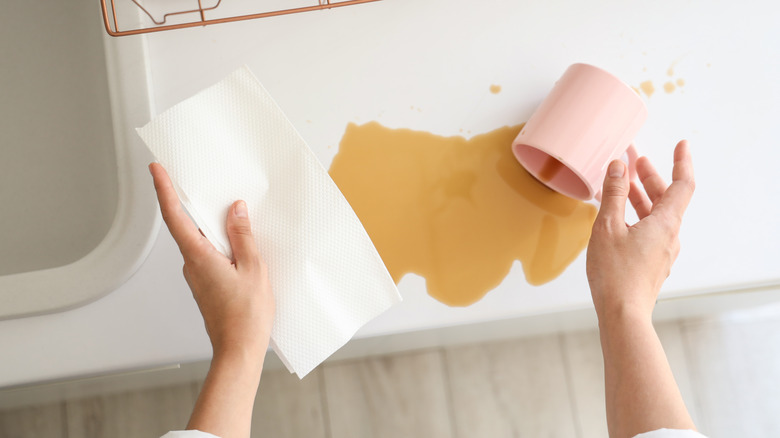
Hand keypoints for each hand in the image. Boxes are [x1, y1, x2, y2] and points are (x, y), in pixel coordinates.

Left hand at [149, 163, 274, 355]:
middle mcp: (192, 265)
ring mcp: (198, 277)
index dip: (164, 189)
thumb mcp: (253, 268)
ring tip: (241, 222)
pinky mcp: (207, 285)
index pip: (175, 216)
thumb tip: (235, 210)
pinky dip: (223, 247)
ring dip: (217, 229)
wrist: (239, 351)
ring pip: (203, 242)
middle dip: (199, 205)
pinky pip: (211, 256)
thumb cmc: (246, 317)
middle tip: (213, 187)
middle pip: (190, 226)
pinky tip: (242, 249)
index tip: (157, 169)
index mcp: (199, 257)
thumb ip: (243, 237)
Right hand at [586, 140, 694, 321]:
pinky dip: (636, 216)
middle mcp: (669, 236)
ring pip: (655, 215)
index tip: (681, 145)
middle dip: (651, 177)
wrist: (622, 314)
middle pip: (666, 199)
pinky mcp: (651, 263)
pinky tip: (617, 217)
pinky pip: (648, 231)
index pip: (682, 185)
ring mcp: (662, 251)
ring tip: (623, 183)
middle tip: (636, 160)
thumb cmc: (615, 274)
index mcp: (665, 224)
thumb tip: (618, 167)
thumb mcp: (608, 227)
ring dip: (641, 196)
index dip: (682, 162)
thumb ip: (614, 194)